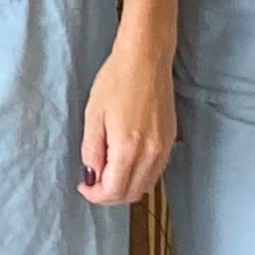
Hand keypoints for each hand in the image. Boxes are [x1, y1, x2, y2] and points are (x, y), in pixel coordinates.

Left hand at [80, 32, 175, 206]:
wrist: (146, 58)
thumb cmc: (116, 80)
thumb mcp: (93, 115)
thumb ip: (92, 151)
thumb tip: (92, 177)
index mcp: (129, 148)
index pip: (114, 191)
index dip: (96, 196)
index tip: (84, 186)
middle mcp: (151, 153)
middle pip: (132, 194)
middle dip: (109, 195)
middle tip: (93, 182)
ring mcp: (164, 148)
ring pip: (145, 186)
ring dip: (125, 187)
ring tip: (107, 171)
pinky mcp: (170, 141)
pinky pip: (155, 171)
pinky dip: (139, 175)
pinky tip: (125, 161)